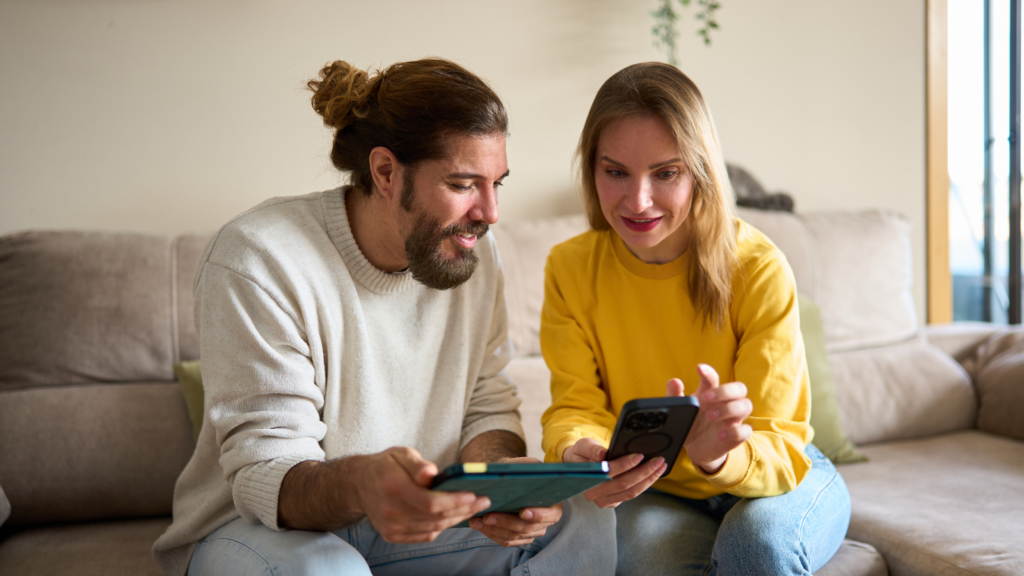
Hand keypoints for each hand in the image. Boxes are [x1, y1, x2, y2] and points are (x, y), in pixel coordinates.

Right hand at [355, 447, 490, 542]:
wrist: (358, 484)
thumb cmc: (385, 465)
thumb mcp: (401, 454)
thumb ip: (417, 464)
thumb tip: (432, 473)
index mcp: (393, 488)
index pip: (431, 502)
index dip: (455, 501)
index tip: (475, 495)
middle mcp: (390, 512)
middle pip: (435, 517)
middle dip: (463, 510)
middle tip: (483, 501)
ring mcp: (390, 527)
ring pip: (433, 528)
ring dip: (456, 519)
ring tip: (472, 508)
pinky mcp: (392, 535)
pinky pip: (425, 535)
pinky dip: (442, 527)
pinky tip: (453, 516)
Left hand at [468, 456, 562, 546]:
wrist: (509, 479)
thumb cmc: (520, 470)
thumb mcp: (528, 465)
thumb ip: (530, 468)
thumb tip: (523, 474)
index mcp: (554, 503)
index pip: (551, 514)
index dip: (538, 515)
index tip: (522, 511)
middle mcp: (545, 521)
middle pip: (527, 528)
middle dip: (506, 522)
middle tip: (488, 516)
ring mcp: (532, 532)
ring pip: (513, 536)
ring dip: (493, 529)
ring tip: (476, 520)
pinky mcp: (518, 538)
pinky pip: (505, 540)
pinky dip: (491, 533)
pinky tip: (478, 525)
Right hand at [563, 437, 666, 508]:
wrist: (578, 466)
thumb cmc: (581, 454)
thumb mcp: (583, 446)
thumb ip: (592, 449)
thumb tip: (603, 454)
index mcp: (586, 480)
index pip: (609, 472)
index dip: (625, 465)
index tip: (640, 455)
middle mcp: (594, 494)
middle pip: (624, 484)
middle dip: (644, 472)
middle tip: (659, 460)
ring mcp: (604, 501)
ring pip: (631, 492)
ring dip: (649, 480)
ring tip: (661, 466)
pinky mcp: (613, 502)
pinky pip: (632, 494)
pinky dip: (645, 484)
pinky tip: (653, 474)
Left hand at [681, 364, 752, 473]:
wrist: (694, 448)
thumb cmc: (690, 422)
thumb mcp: (680, 410)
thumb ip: (674, 395)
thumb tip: (674, 382)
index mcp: (710, 393)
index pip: (714, 378)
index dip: (709, 372)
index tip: (699, 368)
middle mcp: (725, 403)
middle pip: (739, 388)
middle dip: (725, 391)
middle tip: (706, 398)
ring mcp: (733, 419)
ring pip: (746, 406)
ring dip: (729, 409)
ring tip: (709, 416)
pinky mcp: (736, 436)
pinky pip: (746, 430)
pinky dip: (735, 431)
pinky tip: (719, 434)